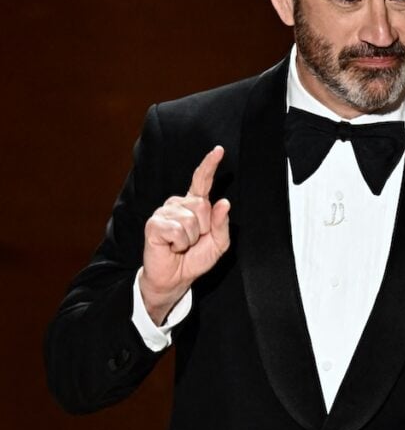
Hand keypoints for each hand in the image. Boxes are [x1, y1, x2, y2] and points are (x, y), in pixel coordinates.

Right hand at [140, 146, 229, 323]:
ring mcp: (164, 212)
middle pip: (202, 205)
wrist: (176, 278)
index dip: (209, 165)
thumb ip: (222, 224)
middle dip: (204, 228)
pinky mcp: (154, 224)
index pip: (202, 181)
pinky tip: (172, 246)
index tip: (218, 150)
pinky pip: (177, 229)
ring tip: (181, 245)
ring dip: (191, 238)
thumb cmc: (195, 259)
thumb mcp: (218, 244)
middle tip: (193, 240)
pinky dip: (179, 243)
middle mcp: (178, 204)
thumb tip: (224, 202)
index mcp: (195, 205)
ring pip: (190, 220)